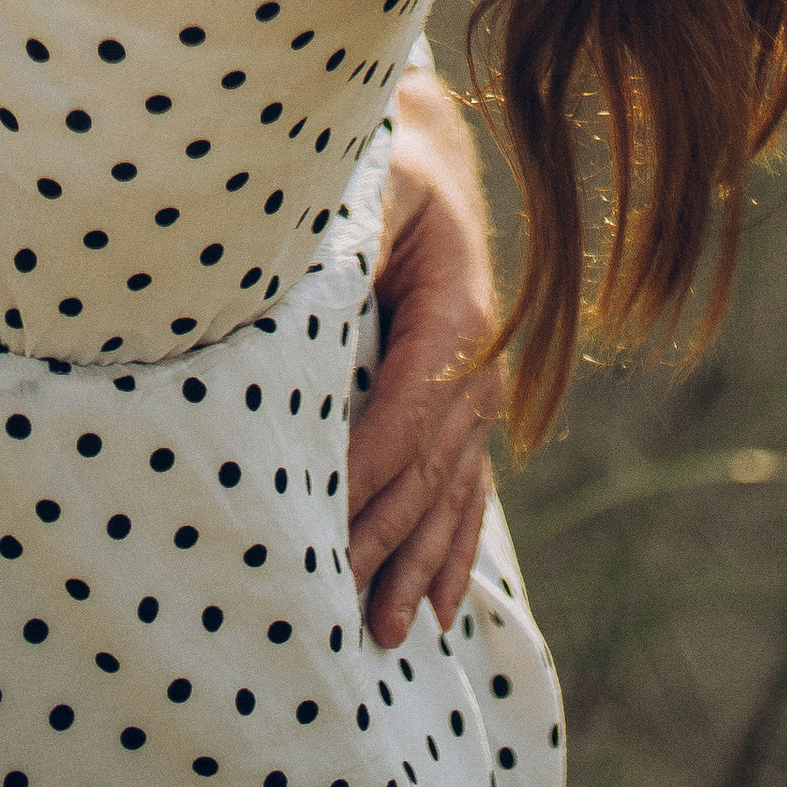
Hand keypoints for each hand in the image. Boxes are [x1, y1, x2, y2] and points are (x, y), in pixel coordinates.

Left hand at [349, 67, 504, 649]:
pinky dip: (450, 552)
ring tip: (386, 632)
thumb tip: (306, 289)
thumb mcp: (371, 180)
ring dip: (417, 565)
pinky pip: (465, 491)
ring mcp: (480, 393)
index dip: (368, 471)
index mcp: (457, 312)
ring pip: (449, 496)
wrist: (433, 154)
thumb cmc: (388, 164)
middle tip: (338, 603)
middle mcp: (478, 364)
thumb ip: (346, 231)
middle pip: (428, 469)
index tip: (324, 523)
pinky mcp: (468, 409)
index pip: (406, 411)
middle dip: (384, 539)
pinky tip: (437, 608)